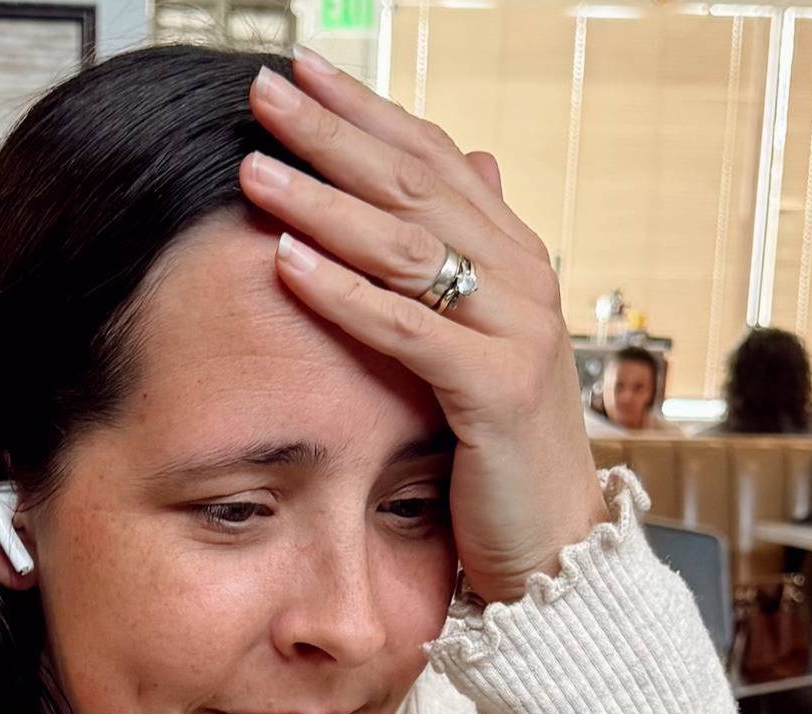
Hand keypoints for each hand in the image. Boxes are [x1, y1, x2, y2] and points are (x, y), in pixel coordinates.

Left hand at [241, 49, 608, 605]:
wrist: (556, 545)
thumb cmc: (502, 452)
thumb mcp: (478, 343)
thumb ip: (463, 261)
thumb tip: (471, 158)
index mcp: (516, 256)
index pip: (433, 156)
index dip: (366, 108)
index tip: (299, 69)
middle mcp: (524, 277)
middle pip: (413, 184)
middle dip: (333, 132)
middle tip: (261, 90)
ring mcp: (516, 329)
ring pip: (403, 245)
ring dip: (322, 200)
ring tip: (255, 167)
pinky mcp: (494, 388)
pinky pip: (404, 326)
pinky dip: (342, 290)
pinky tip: (286, 259)